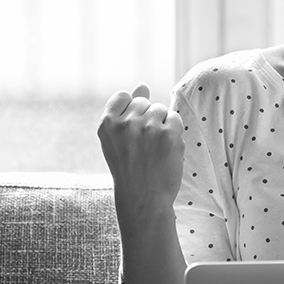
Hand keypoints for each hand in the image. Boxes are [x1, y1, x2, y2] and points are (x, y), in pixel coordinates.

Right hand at [97, 83, 185, 225]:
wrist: (143, 199)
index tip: (131, 132)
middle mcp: (126, 123)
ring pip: (161, 109)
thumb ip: (128, 110)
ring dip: (161, 125)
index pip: (124, 96)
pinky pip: (175, 119)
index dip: (131, 111)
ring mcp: (148, 127)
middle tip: (143, 146)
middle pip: (145, 102)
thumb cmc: (130, 168)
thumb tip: (142, 85)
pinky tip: (165, 150)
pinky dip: (174, 133)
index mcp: (107, 124)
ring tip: (154, 148)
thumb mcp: (119, 139)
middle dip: (147, 119)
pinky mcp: (169, 134)